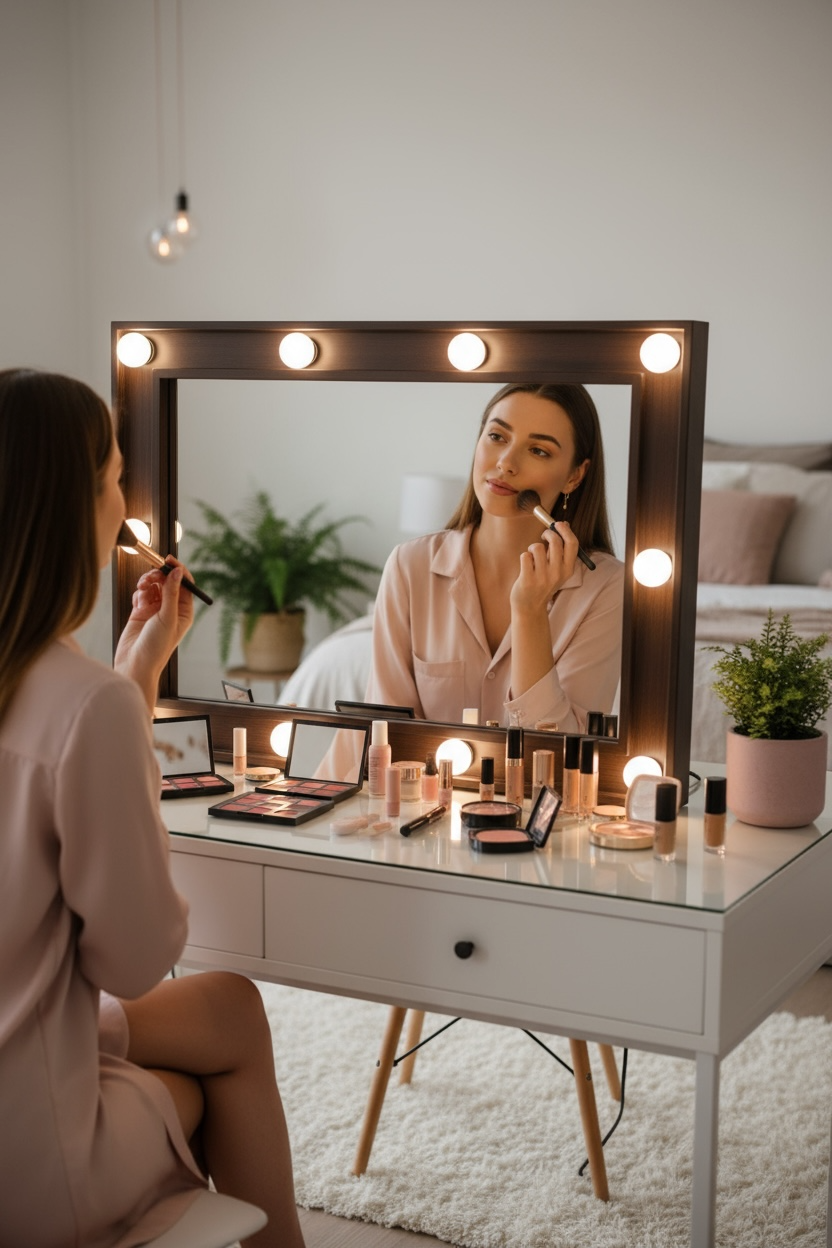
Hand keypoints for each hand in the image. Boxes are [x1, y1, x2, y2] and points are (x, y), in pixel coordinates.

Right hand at [114, 558, 194, 710]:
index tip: (169, 560)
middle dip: (159, 575)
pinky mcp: (140, 612)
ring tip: (143, 587)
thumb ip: (171, 593)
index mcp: (184, 612)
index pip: (185, 584)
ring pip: (153, 586)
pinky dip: (139, 592)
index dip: (178, 570)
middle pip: (167, 582)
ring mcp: (155, 610)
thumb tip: (177, 572)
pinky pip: (141, 594)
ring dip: (147, 582)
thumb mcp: (167, 617)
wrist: (135, 664)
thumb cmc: (156, 647)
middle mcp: (171, 610)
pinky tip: (138, 600)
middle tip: (152, 576)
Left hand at [510, 522, 577, 615]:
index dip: (565, 530)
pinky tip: (526, 566)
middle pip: (555, 542)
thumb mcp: (557, 568)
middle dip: (547, 533)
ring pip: (537, 547)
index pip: (572, 543)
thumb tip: (565, 523)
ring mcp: (543, 577)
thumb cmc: (543, 582)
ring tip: (532, 557)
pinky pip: (525, 556)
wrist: (530, 607)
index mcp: (568, 569)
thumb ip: (561, 548)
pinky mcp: (528, 580)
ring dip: (532, 547)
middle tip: (543, 536)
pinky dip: (524, 557)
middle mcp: (558, 573)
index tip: (557, 524)